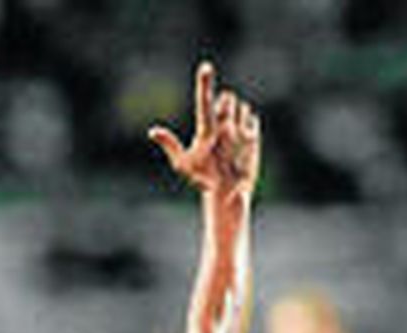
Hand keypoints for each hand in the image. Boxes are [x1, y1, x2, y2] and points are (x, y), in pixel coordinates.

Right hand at [148, 62, 260, 199]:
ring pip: (241, 106)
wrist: (229, 193)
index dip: (203, 83)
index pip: (204, 102)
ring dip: (234, 115)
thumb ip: (169, 144)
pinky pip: (251, 117)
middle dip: (223, 105)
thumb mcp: (182, 164)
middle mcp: (226, 128)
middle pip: (227, 98)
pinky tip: (240, 140)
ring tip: (229, 137)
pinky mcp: (254, 135)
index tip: (206, 66)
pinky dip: (246, 124)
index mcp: (207, 132)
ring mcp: (242, 131)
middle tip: (218, 128)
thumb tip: (153, 131)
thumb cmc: (202, 179)